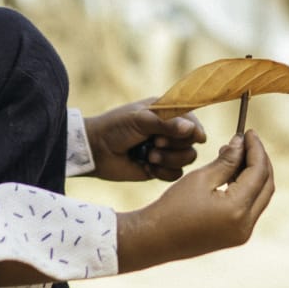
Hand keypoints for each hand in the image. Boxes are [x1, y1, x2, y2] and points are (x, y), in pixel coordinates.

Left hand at [87, 101, 205, 180]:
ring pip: (187, 159)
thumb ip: (166, 123)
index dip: (193, 130)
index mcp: (166, 113)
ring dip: (169, 159)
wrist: (95, 151)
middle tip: (155, 143)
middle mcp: (169, 131)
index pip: (193, 120)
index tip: (186, 134)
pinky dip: (162, 172)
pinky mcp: (159, 168)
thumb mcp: (140, 120)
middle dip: (175, 145)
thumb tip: (191, 129)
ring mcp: (165, 151)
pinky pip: (176, 174)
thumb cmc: (115, 128)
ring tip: (149, 156)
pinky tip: (146, 166)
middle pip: (192, 142)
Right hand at [114, 130, 274, 271]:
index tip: (248, 132)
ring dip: (253, 174)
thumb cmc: (172, 207)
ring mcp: (242, 234)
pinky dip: (246, 189)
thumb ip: (227, 160)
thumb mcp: (201, 178)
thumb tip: (241, 143)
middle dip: (259, 161)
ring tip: (235, 154)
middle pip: (266, 185)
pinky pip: (250, 208)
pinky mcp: (235, 236)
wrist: (155, 240)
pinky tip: (231, 174)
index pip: (259, 172)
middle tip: (246, 141)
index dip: (256, 149)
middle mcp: (245, 225)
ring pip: (260, 197)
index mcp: (237, 210)